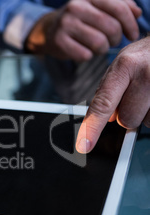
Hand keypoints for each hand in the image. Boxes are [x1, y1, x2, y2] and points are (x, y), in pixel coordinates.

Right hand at [26, 0, 141, 61]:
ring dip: (103, 49)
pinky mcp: (58, 41)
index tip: (133, 35)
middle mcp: (76, 7)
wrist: (48, 30)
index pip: (119, 9)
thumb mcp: (98, 8)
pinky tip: (84, 52)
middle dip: (116, 39)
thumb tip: (137, 13)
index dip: (130, 24)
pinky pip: (84, 55)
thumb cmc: (80, 20)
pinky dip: (88, 56)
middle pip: (111, 27)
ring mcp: (65, 24)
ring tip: (98, 47)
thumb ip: (120, 7)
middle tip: (112, 42)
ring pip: (99, 43)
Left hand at [76, 36, 149, 153]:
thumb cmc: (145, 56)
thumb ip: (108, 91)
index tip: (83, 146)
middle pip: (126, 120)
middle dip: (128, 113)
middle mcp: (146, 75)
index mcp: (125, 66)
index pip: (103, 104)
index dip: (91, 128)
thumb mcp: (122, 65)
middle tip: (136, 95)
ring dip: (146, 113)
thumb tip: (107, 119)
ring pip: (146, 123)